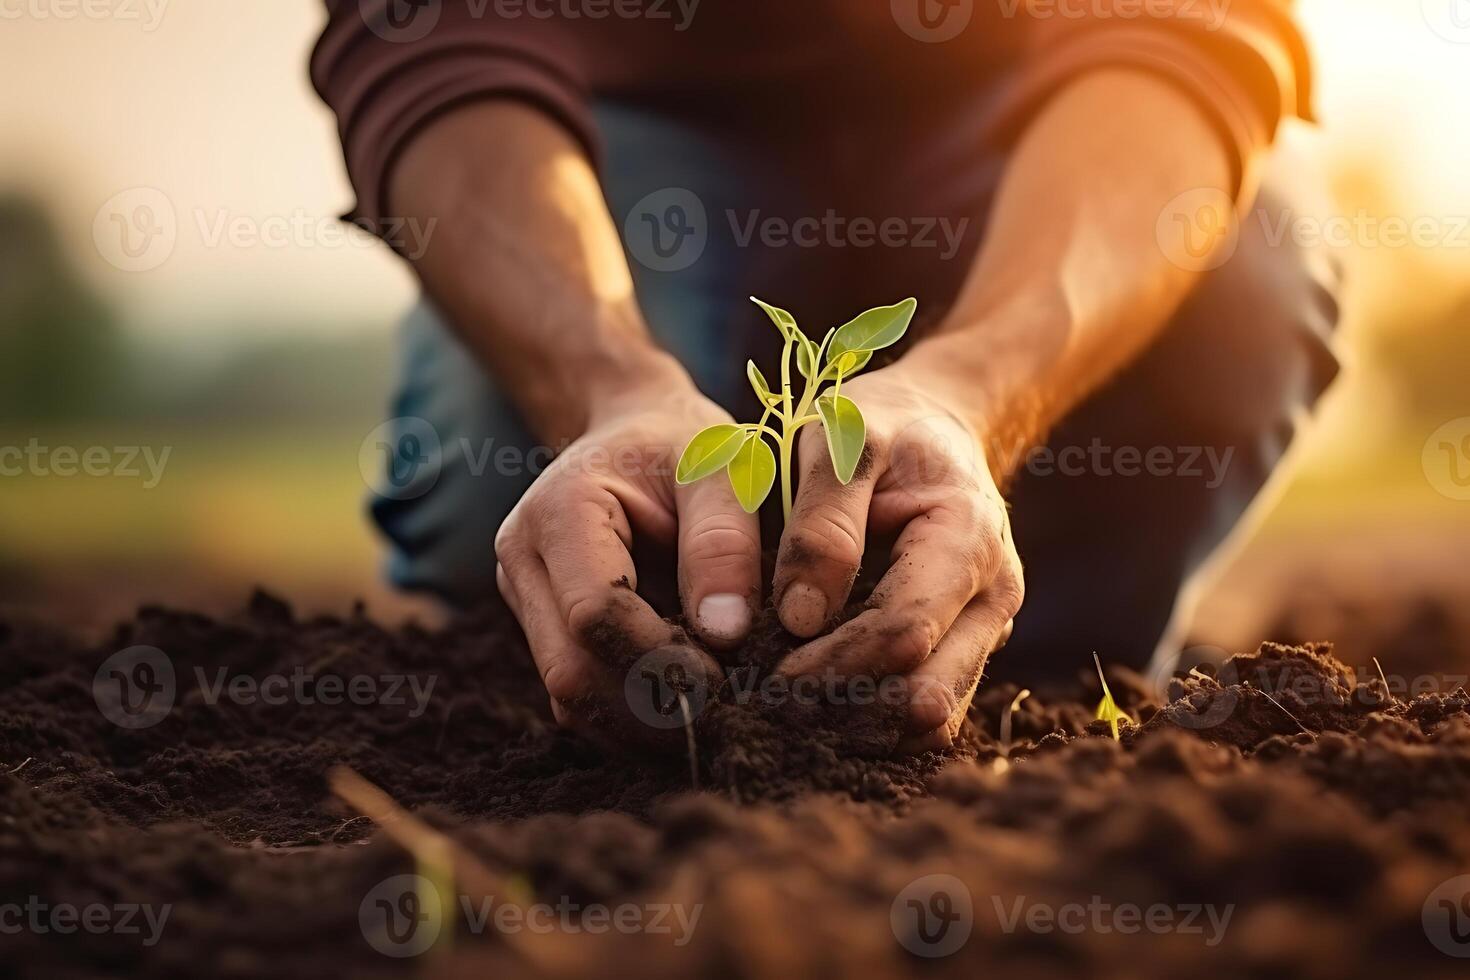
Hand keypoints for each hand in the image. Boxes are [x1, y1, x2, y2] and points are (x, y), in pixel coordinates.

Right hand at [494, 380, 762, 731]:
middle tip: (729, 719)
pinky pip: (582, 697)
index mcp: (559, 512)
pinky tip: (688, 709)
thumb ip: (723, 542)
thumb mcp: (721, 469)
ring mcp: (527, 601)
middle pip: (571, 670)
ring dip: (642, 724)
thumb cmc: (687, 447)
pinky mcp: (545, 632)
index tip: (728, 677)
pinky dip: (633, 717)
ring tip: (715, 717)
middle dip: (650, 708)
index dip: (660, 659)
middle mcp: (524, 562)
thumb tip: (725, 633)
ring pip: (570, 697)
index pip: (594, 613)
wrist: (640, 433)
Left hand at [771, 363, 1024, 751]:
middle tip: (773, 712)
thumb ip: (823, 523)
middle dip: (849, 711)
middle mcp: (990, 598)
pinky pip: (925, 706)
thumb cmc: (881, 427)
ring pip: (933, 718)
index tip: (769, 677)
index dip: (835, 664)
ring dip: (863, 727)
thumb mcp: (843, 441)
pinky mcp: (962, 651)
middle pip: (927, 693)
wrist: (932, 428)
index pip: (904, 632)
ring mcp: (983, 631)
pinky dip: (875, 720)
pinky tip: (818, 707)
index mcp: (967, 540)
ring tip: (790, 716)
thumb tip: (801, 618)